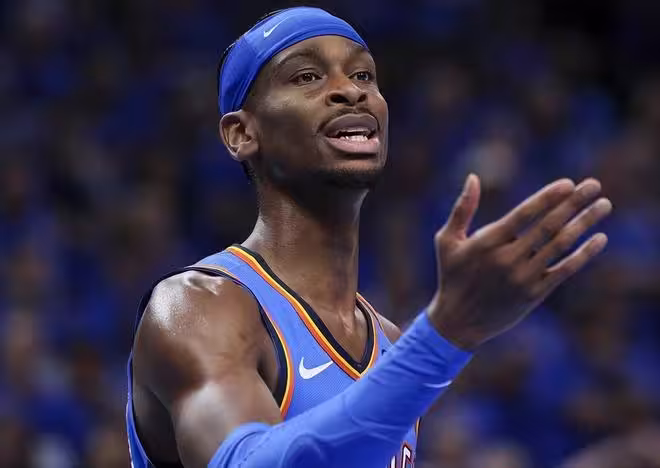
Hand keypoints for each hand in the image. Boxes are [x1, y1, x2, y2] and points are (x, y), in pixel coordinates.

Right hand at [428, 174, 611, 349]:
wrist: (458, 321)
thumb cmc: (452, 276)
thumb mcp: (447, 241)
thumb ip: (462, 209)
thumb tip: (473, 177)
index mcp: (487, 242)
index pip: (524, 214)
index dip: (548, 197)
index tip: (569, 183)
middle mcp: (507, 258)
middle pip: (548, 225)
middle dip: (574, 203)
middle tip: (594, 185)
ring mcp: (523, 277)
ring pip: (561, 245)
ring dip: (585, 223)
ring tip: (604, 205)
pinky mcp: (534, 294)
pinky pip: (565, 269)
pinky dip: (584, 254)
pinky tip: (600, 238)